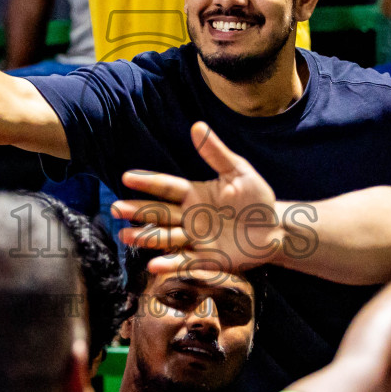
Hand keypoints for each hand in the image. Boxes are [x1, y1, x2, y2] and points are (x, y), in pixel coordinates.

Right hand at [114, 121, 288, 274]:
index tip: (127, 177)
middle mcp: (189, 216)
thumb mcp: (239, 172)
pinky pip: (185, 262)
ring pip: (165, 237)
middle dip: (137, 211)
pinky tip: (153, 265)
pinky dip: (169, 264)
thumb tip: (197, 126)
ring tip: (125, 235)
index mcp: (194, 194)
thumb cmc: (256, 197)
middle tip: (115, 209)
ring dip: (145, 237)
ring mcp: (195, 239)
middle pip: (159, 213)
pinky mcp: (206, 259)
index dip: (148, 182)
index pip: (166, 187)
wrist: (275, 229)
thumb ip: (216, 153)